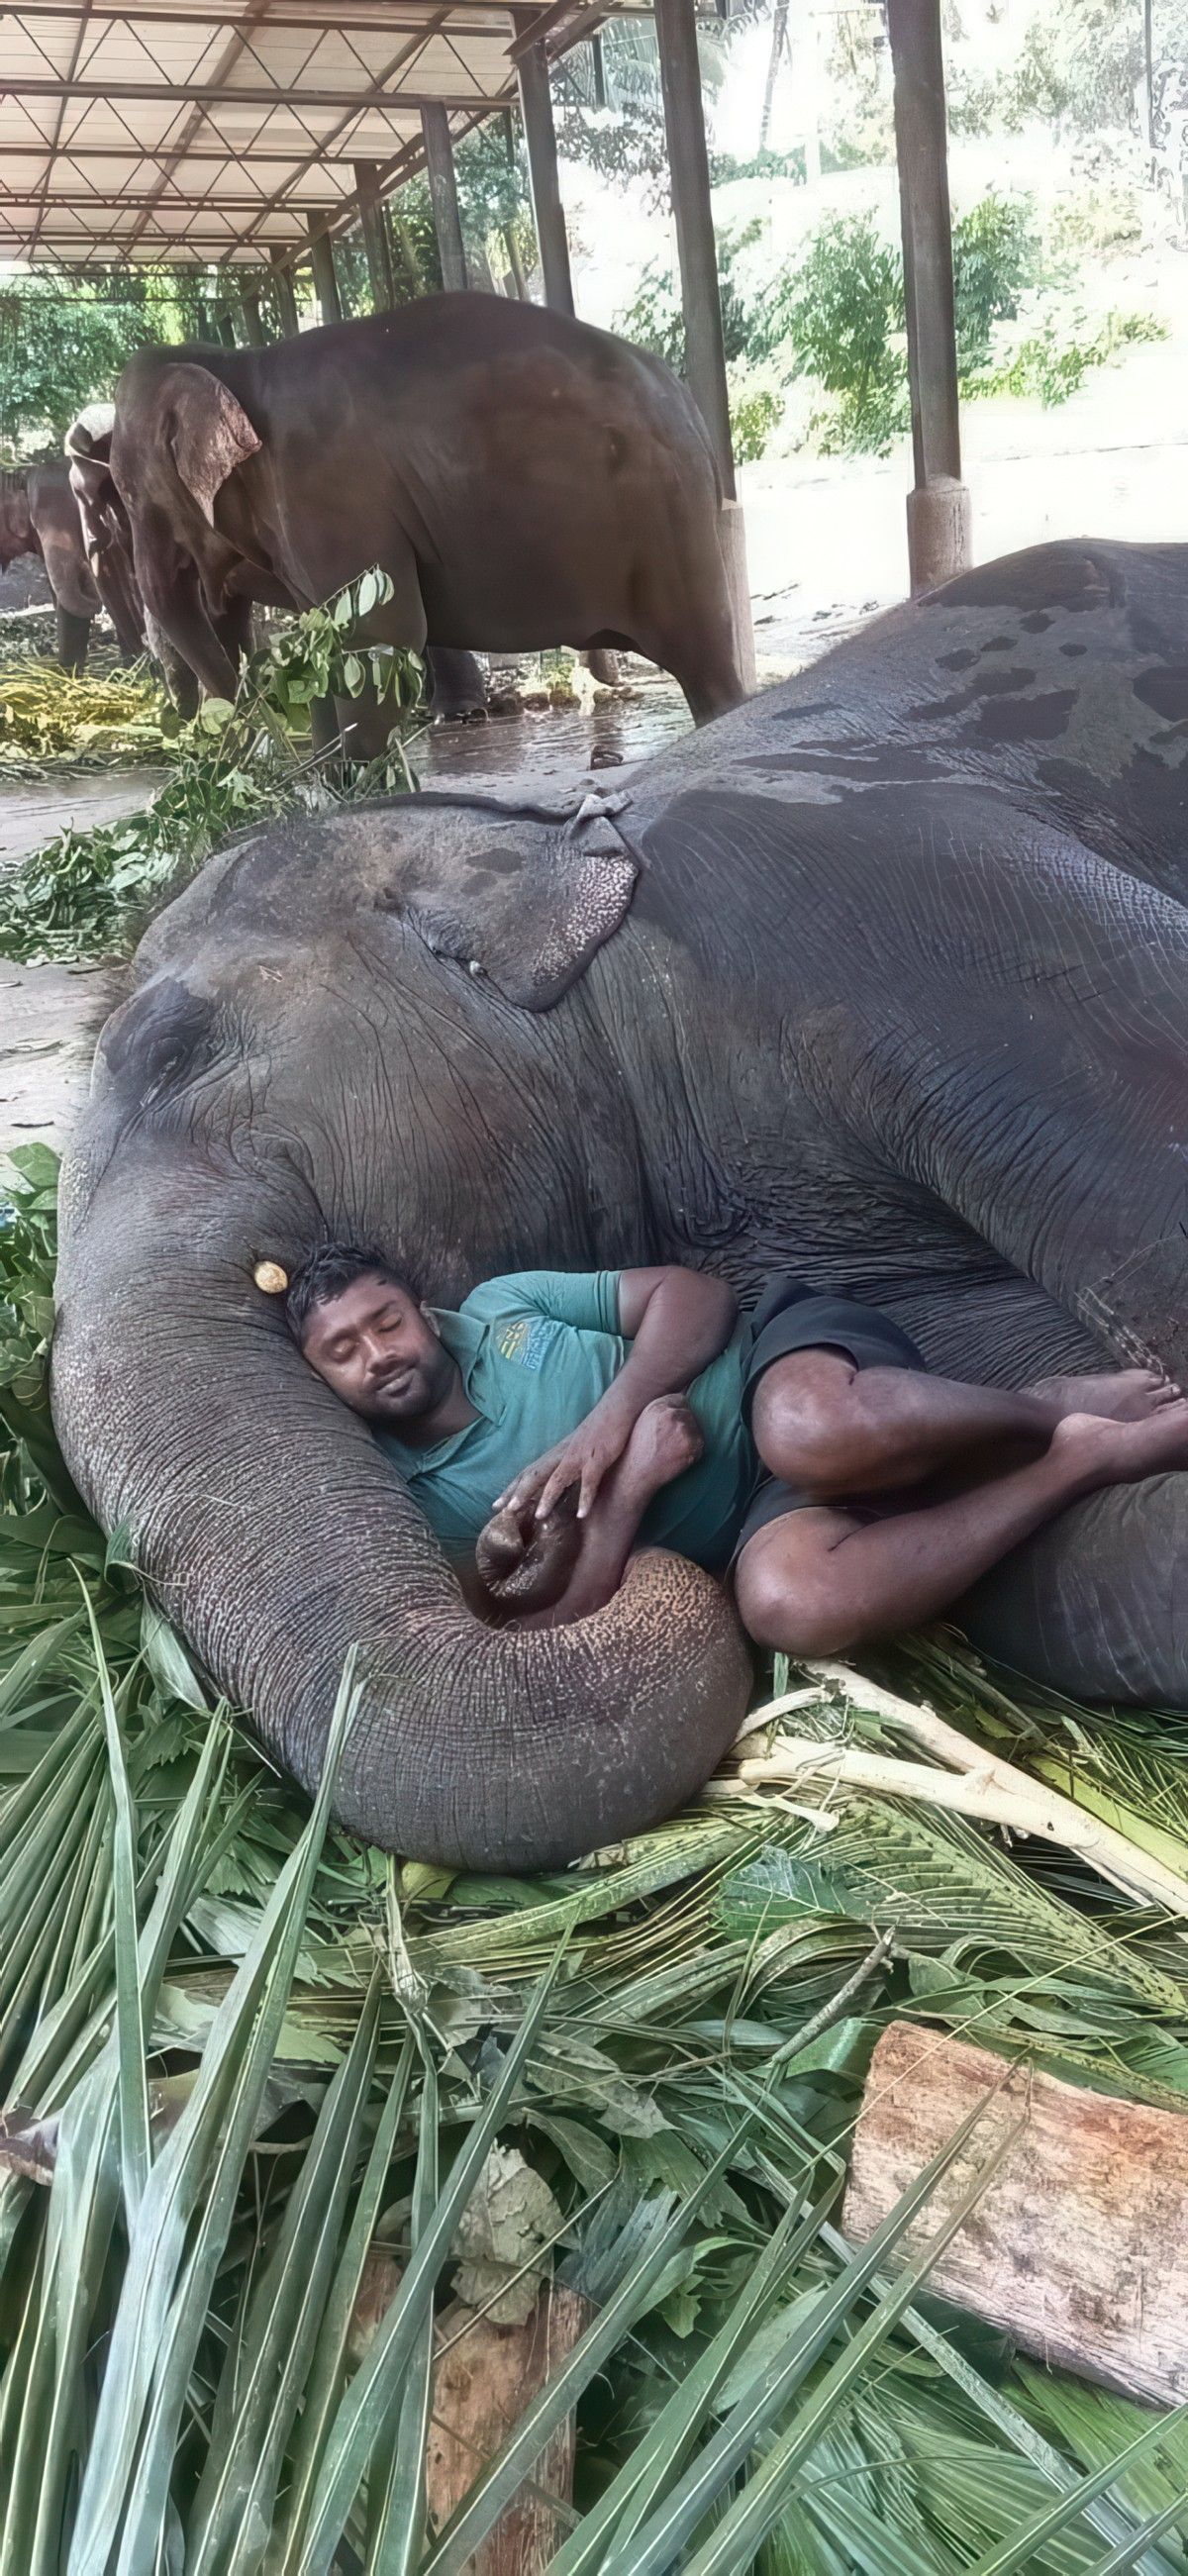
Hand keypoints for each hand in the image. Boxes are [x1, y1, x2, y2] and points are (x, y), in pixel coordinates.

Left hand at [495, 1405, 632, 1522]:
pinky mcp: (598, 1457)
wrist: (617, 1406)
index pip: (528, 1472)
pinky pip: (590, 1480)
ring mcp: (579, 1455)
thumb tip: (559, 1483)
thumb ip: (566, 1463)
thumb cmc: (599, 1428)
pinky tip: (582, 1514)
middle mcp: (562, 1454)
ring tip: (538, 1516)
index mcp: (556, 1453)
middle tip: (505, 1512)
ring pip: (558, 1478)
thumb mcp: (577, 1446)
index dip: (512, 1488)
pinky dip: (585, 1498)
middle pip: (535, 1475)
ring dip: (547, 1498)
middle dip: (519, 1494)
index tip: (497, 1505)